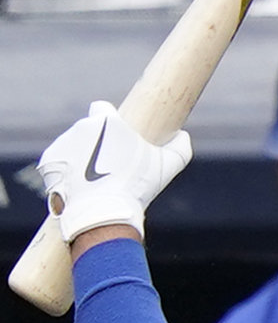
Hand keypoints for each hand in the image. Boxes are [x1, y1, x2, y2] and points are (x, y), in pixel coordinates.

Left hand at [39, 102, 192, 243]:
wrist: (103, 214)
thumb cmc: (136, 188)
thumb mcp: (167, 167)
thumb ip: (180, 147)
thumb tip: (183, 135)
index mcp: (106, 121)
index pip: (101, 108)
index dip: (108, 121)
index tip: (115, 136)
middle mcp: (80, 127)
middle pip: (88, 130)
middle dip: (96, 143)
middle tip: (110, 167)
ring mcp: (62, 143)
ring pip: (73, 146)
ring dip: (81, 157)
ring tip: (96, 181)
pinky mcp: (48, 161)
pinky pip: (59, 162)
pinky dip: (67, 171)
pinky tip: (81, 186)